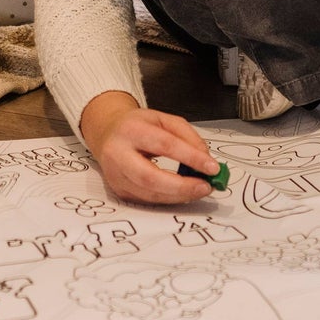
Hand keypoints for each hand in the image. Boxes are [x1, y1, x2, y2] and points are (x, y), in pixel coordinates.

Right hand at [79, 92, 219, 204]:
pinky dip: (169, 198)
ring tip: (198, 190)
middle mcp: (118, 153)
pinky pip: (148, 200)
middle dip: (182, 186)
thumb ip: (187, 135)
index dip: (191, 157)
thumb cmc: (137, 126)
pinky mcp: (119, 190)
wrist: (107, 133)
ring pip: (149, 194)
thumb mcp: (163, 119)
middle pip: (150, 178)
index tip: (212, 167)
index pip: (165, 145)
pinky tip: (182, 193)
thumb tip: (205, 159)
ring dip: (179, 196)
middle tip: (205, 187)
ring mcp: (116, 175)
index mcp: (131, 129)